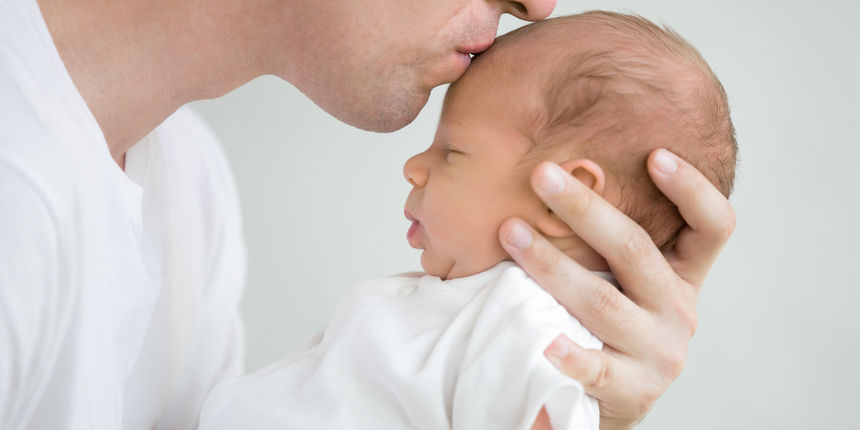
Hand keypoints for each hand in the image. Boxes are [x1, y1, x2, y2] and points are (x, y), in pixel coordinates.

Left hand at [498, 149, 735, 428]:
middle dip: (584, 208)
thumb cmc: (607, 323)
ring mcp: (658, 353)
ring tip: (511, 233)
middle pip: (636, 250)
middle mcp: (678, 310)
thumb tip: (553, 168)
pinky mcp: (632, 391)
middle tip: (542, 174)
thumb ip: (607, 238)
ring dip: (552, 264)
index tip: (655, 154)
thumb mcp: (622, 279)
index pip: (713, 227)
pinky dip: (570, 354)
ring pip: (603, 301)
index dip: (693, 190)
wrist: (609, 398)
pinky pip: (597, 369)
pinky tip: (544, 341)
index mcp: (682, 276)